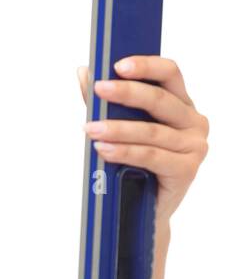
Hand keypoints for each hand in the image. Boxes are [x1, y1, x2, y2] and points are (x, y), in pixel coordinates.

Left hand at [78, 56, 208, 224]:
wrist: (142, 213)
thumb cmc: (133, 167)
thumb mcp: (122, 130)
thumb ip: (106, 102)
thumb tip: (83, 72)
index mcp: (181, 105)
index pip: (170, 74)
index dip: (145, 66)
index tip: (117, 64)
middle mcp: (194, 122)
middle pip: (160, 100)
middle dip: (126, 93)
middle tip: (98, 90)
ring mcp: (194, 146)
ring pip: (152, 132)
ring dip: (118, 129)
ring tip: (90, 129)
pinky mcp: (187, 170)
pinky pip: (151, 157)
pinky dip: (125, 152)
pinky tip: (103, 149)